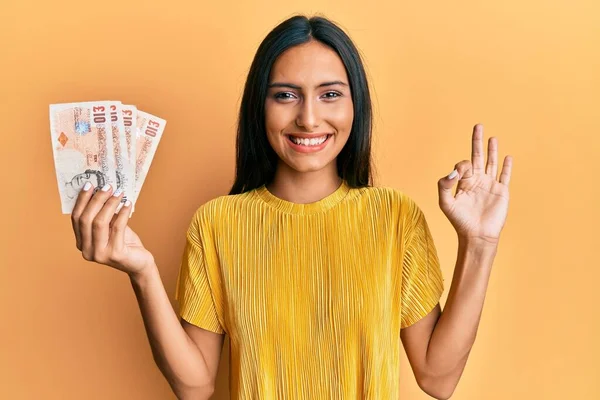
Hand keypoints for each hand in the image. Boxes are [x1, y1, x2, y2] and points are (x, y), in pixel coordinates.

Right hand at [71, 183, 154, 276]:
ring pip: (99, 223)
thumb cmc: (125, 242)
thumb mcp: (110, 226)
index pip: (76, 218)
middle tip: (107, 186)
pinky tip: (128, 204)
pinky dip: (123, 213)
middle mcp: (86, 250)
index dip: (82, 200)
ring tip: (119, 192)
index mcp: (81, 243)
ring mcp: (99, 254)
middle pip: (86, 219)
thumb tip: (102, 190)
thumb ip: (103, 214)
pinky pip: (117, 228)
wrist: (139, 262)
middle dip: (96, 200)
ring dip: (110, 204)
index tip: (89, 185)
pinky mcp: (115, 254)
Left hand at [437, 124, 512, 244]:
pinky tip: (507, 157)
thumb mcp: (446, 203)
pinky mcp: (501, 192)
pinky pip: (504, 176)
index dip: (461, 165)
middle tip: (477, 125)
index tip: (459, 174)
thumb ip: (445, 186)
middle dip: (476, 142)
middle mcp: (476, 181)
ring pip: (492, 163)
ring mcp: (490, 185)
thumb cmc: (459, 221)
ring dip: (492, 150)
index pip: (463, 165)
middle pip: (477, 156)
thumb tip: (453, 172)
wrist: (477, 235)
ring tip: (492, 137)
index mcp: (463, 182)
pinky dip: (507, 166)